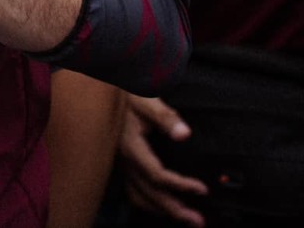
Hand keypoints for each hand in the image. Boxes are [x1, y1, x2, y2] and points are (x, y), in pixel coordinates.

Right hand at [119, 94, 206, 225]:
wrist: (101, 88)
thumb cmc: (125, 93)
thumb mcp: (144, 98)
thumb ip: (164, 116)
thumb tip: (184, 134)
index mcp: (130, 146)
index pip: (156, 174)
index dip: (180, 185)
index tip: (202, 189)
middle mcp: (124, 159)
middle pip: (148, 193)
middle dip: (173, 209)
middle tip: (197, 221)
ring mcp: (122, 163)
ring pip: (139, 196)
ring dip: (162, 210)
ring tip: (184, 219)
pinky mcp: (123, 163)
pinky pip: (133, 190)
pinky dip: (149, 203)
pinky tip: (161, 206)